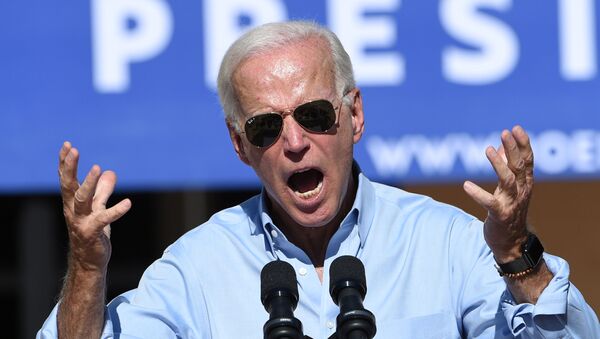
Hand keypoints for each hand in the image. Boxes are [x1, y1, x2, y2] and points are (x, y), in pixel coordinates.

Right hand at [59, 141, 130, 271]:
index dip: (65, 162)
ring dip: (88, 183)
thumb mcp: (98, 208)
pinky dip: (116, 211)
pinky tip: (128, 203)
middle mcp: (73, 210)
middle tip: (74, 150)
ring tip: (96, 167)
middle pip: (68, 186)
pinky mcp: (92, 233)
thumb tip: (110, 172)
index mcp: (72, 203)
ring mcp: (81, 222)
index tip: (67, 144)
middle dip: (69, 167)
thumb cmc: (92, 233)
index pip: (66, 179)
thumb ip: (103, 191)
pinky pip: (104, 219)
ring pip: (81, 199)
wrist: (89, 261)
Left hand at [463, 126, 532, 261]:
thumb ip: (508, 167)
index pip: (528, 160)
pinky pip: (489, 203)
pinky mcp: (499, 215)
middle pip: (519, 166)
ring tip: (488, 149)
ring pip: (508, 180)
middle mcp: (521, 191)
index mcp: (525, 183)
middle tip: (505, 132)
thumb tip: (502, 146)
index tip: (516, 128)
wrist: (511, 243)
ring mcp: (511, 203)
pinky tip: (466, 185)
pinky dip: (478, 194)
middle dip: (513, 148)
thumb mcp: (510, 188)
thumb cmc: (509, 211)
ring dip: (498, 164)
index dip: (523, 143)